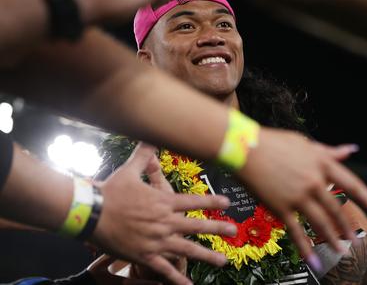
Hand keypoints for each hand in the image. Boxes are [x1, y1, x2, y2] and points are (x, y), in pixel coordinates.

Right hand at [92, 144, 235, 284]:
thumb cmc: (110, 192)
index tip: (228, 204)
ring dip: (207, 255)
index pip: (195, 202)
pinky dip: (177, 279)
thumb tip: (151, 138)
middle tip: (234, 232)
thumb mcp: (129, 170)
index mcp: (164, 202)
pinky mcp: (144, 256)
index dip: (213, 202)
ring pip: (188, 250)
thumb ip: (144, 156)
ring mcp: (156, 241)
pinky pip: (164, 270)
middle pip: (198, 226)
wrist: (91, 214)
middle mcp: (165, 222)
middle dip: (218, 229)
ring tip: (223, 261)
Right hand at [237, 127, 366, 271]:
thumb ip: (329, 151)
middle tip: (355, 238)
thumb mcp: (305, 144)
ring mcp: (298, 195)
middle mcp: (314, 180)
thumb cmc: (273, 142)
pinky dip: (305, 248)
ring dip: (332, 238)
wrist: (244, 147)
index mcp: (322, 163)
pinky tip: (313, 262)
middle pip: (337, 208)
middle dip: (348, 225)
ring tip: (340, 250)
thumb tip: (350, 150)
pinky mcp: (281, 207)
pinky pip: (296, 231)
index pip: (352, 183)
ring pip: (321, 222)